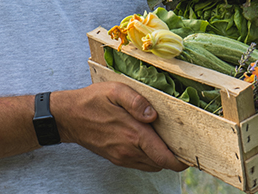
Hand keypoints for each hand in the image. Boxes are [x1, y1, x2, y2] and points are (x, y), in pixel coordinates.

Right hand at [52, 82, 187, 172]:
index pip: (164, 158)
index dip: (180, 160)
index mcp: (133, 135)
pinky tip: (146, 141)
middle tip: (180, 142)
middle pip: (160, 163)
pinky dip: (148, 156)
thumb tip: (154, 115)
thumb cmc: (92, 101)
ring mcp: (121, 157)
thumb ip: (137, 101)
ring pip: (151, 165)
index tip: (189, 154)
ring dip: (160, 157)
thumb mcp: (115, 91)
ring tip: (163, 140)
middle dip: (172, 156)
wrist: (68, 117)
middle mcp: (129, 150)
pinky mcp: (115, 158)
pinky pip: (139, 163)